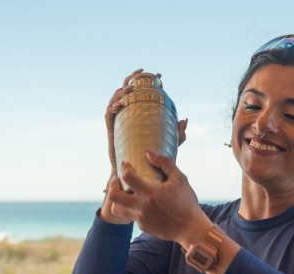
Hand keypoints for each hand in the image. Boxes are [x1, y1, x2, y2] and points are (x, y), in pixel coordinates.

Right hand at [101, 69, 186, 224]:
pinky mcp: (111, 132)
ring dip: (122, 91)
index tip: (159, 76)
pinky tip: (119, 106)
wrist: (135, 179)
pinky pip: (108, 116)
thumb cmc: (151, 162)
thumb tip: (184, 119)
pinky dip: (112, 108)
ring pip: (116, 99)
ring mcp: (119, 122)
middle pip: (127, 92)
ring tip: (131, 90)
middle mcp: (128, 116)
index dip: (149, 82)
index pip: (143, 95)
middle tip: (142, 75)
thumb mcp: (168, 146)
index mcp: (140, 116)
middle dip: (133, 79)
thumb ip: (177, 134)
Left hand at [110, 150, 211, 245]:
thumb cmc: (187, 203)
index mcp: (150, 194)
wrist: (191, 229)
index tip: (126, 164)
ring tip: (124, 193)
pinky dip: (132, 208)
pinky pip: (131, 216)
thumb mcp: (180, 179)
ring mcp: (140, 219)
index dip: (124, 168)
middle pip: (113, 196)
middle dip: (113, 185)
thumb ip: (164, 163)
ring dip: (118, 200)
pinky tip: (141, 203)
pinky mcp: (143, 227)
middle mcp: (141, 207)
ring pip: (117, 209)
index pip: (127, 177)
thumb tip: (148, 153)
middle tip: (118, 179)